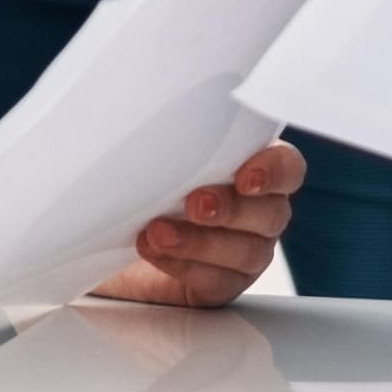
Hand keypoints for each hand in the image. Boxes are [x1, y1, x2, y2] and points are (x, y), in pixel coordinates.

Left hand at [94, 138, 303, 307]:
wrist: (104, 230)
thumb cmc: (135, 180)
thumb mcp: (151, 150)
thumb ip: (171, 136)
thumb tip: (151, 107)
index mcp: (252, 166)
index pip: (287, 166)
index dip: (275, 171)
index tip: (246, 177)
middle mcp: (257, 211)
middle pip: (272, 213)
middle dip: (231, 208)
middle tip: (194, 203)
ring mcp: (243, 251)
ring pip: (248, 252)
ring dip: (201, 241)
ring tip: (158, 231)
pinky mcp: (219, 285)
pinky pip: (218, 281)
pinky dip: (184, 265)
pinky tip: (154, 250)